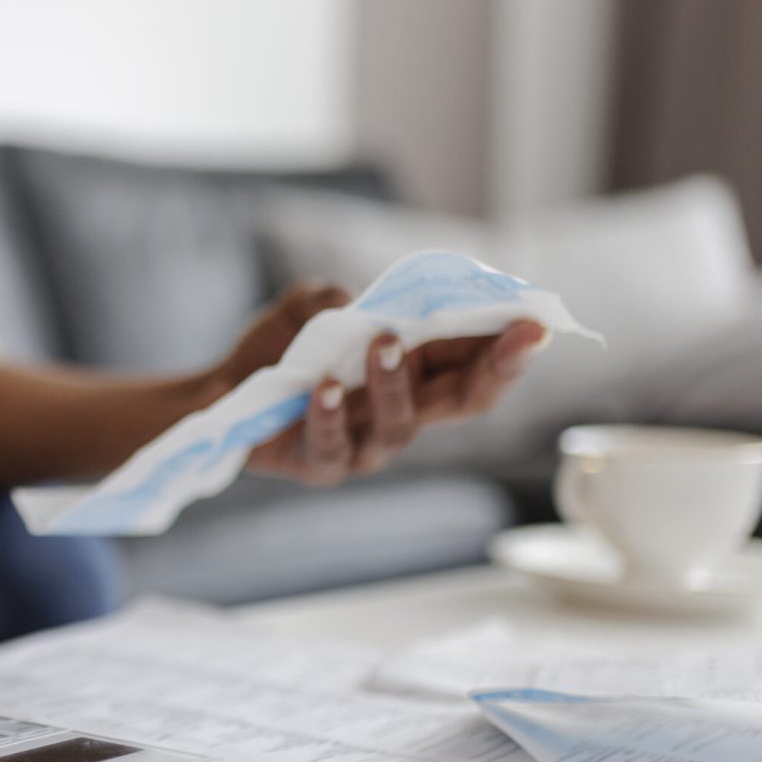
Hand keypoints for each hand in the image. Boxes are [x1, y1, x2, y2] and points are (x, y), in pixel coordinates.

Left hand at [214, 284, 548, 485]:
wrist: (221, 391)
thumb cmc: (279, 350)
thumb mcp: (307, 308)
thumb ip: (333, 298)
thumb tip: (355, 302)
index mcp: (416, 371)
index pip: (476, 361)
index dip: (511, 344)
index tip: (539, 321)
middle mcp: (401, 411)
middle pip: (464, 400)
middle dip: (496, 368)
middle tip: (518, 336)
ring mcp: (363, 444)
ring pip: (400, 425)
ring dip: (396, 381)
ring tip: (381, 342)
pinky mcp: (319, 464)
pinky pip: (332, 448)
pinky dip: (329, 417)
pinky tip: (322, 389)